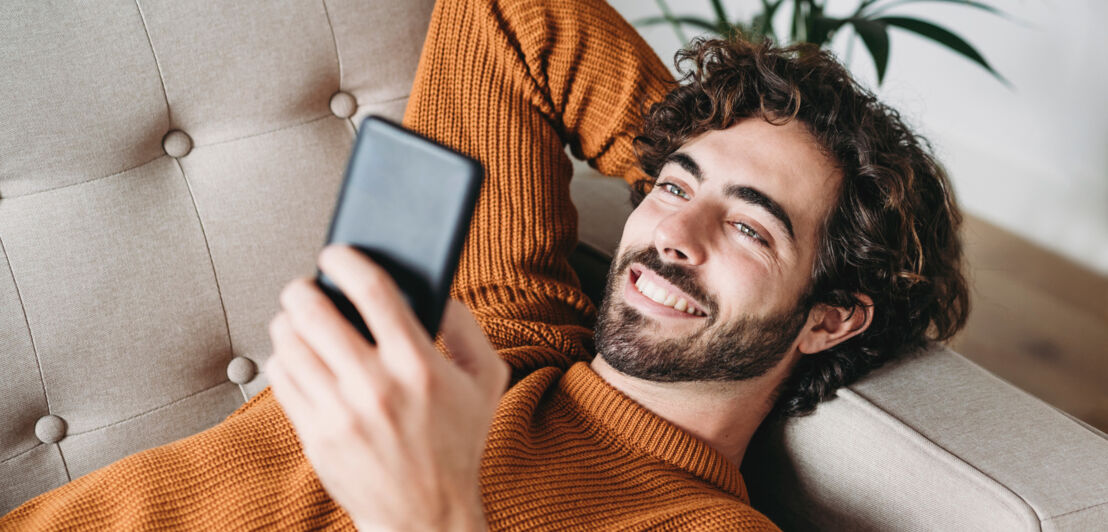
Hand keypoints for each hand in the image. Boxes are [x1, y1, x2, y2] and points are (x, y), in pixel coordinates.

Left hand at [265, 245, 507, 530]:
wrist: (426, 515)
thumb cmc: (458, 444)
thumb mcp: (486, 381)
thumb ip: (467, 327)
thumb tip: (434, 290)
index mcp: (418, 365)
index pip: (371, 290)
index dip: (346, 261)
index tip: (336, 254)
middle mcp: (375, 386)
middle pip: (313, 310)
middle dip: (303, 287)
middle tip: (307, 286)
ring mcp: (340, 413)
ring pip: (289, 342)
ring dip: (289, 320)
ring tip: (300, 320)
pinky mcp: (315, 435)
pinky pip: (281, 376)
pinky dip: (284, 357)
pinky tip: (299, 356)